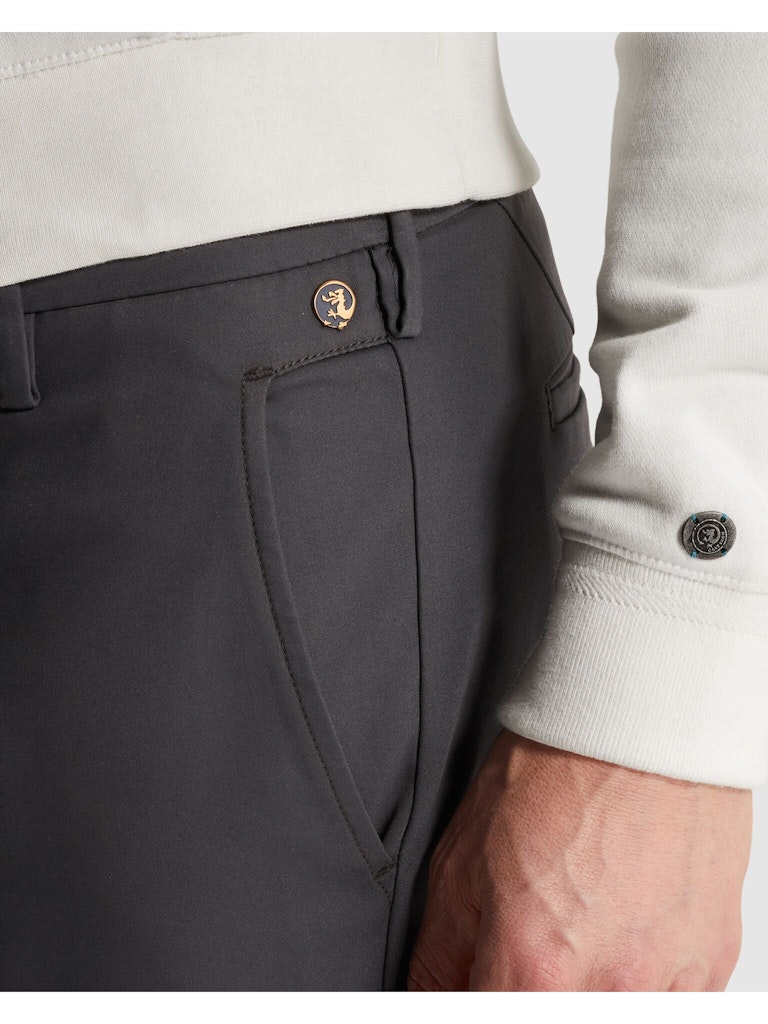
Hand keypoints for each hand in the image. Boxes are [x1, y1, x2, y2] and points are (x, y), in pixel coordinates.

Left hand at [407, 729, 751, 990]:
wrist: (637, 721)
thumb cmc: (554, 772)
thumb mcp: (461, 860)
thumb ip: (441, 956)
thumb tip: (430, 999)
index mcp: (535, 966)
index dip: (474, 1001)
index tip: (478, 979)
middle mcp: (611, 986)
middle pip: (549, 1018)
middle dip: (527, 987)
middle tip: (524, 943)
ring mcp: (669, 978)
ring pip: (612, 1011)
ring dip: (584, 985)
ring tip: (574, 926)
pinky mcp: (710, 962)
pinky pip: (664, 1001)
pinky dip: (634, 979)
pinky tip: (617, 926)